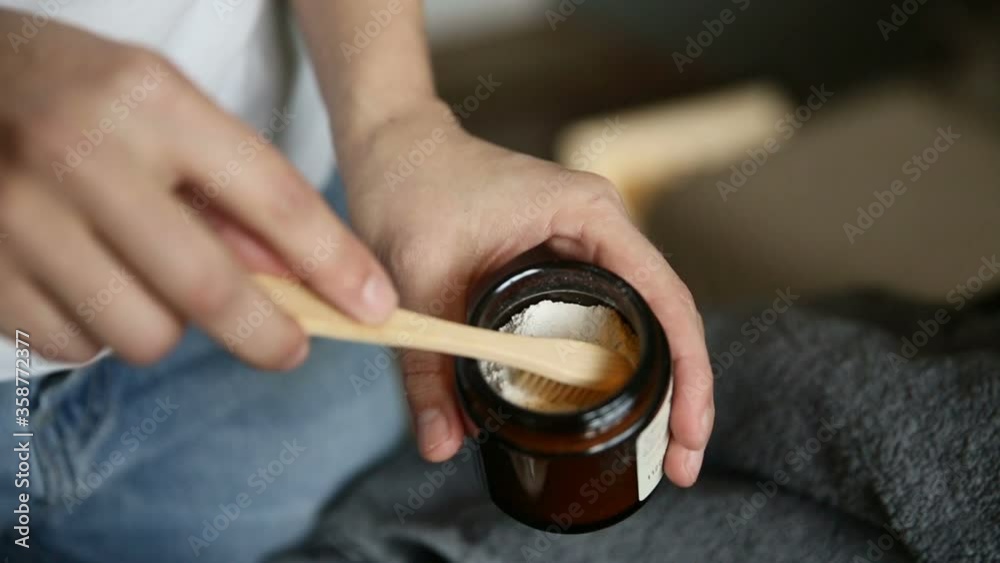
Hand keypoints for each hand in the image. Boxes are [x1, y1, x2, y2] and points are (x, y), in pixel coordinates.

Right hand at [0, 11, 396, 368]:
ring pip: (145, 333)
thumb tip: (292, 277)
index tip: (374, 306)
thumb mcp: (161, 107)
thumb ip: (227, 188)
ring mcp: (19, 218)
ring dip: (169, 324)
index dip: (335, 263)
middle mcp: (82, 155)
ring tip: (148, 279)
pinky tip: (87, 282)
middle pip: (209, 288)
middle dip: (270, 334)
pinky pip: (77, 346)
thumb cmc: (75, 94)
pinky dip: (100, 329)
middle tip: (292, 348)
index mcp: (149, 99)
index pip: (271, 198)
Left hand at [338, 102, 713, 486]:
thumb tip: (442, 445)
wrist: (393, 147)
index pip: (664, 300)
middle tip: (678, 462)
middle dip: (682, 393)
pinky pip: (609, 317)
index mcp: (589, 214)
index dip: (688, 373)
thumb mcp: (418, 278)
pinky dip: (620, 365)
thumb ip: (426, 367)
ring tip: (662, 449)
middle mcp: (602, 226)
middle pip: (667, 318)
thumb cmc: (411, 184)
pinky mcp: (565, 260)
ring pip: (644, 321)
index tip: (688, 433)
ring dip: (659, 384)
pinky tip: (617, 408)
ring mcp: (588, 243)